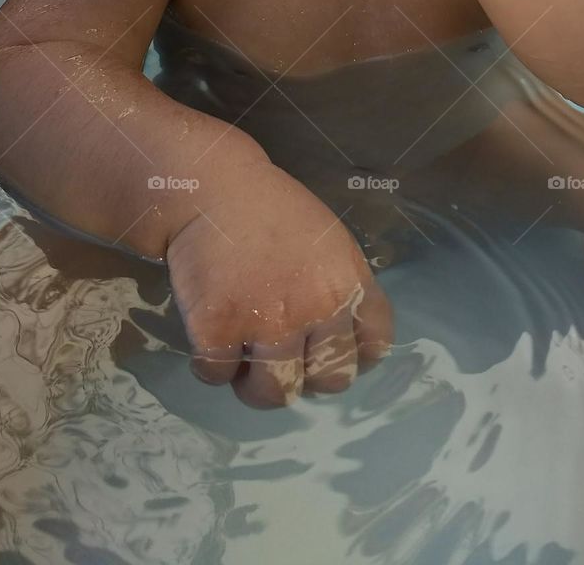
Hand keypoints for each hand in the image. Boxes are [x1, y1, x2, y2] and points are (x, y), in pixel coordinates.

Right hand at [166, 164, 393, 407]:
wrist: (214, 189)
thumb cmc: (272, 211)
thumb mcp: (330, 243)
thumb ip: (341, 289)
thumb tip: (340, 338)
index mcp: (348, 285)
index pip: (373, 348)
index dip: (351, 357)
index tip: (327, 351)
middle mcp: (316, 310)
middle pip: (330, 382)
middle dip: (306, 376)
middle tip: (280, 357)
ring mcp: (268, 324)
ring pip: (274, 395)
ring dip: (257, 384)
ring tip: (244, 361)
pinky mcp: (218, 331)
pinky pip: (217, 377)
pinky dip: (211, 365)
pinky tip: (210, 337)